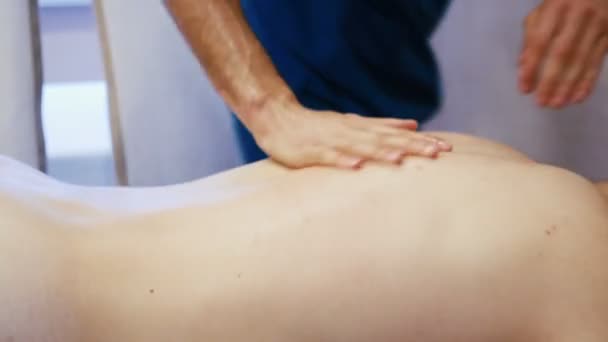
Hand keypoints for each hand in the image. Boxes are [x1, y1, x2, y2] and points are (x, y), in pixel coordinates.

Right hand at [247, 102, 451, 168]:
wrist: (278, 118)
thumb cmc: (318, 126)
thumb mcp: (355, 123)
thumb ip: (383, 125)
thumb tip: (413, 124)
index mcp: (362, 127)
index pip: (396, 133)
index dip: (421, 140)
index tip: (446, 148)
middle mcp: (351, 131)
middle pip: (385, 139)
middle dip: (410, 146)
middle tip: (436, 154)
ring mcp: (331, 140)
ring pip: (359, 146)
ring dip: (380, 151)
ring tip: (401, 159)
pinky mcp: (311, 151)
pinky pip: (328, 156)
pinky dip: (342, 160)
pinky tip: (355, 166)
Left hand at [519, 0, 607, 107]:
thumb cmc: (563, 2)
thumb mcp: (542, 11)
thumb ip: (531, 35)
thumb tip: (522, 65)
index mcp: (555, 8)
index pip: (540, 41)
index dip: (531, 67)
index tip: (525, 89)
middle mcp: (578, 16)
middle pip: (562, 54)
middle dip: (551, 81)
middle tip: (542, 103)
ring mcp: (597, 25)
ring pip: (582, 60)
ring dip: (569, 85)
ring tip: (557, 104)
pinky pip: (597, 61)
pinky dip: (588, 81)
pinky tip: (578, 97)